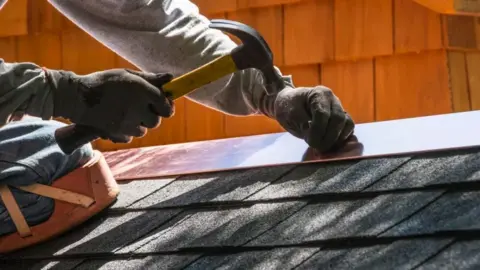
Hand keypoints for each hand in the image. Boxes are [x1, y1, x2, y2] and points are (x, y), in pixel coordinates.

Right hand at [47, 68, 173, 142]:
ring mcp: (127, 123)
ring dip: (138, 123)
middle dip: (150, 116)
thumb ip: (150, 78)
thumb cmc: (103, 82)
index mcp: (142, 91)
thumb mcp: (127, 75)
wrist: (77, 97)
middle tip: (139, 107)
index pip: (166, 106)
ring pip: (143, 130)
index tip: (162, 104)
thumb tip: (170, 79)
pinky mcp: (117, 133)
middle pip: (155, 121)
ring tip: (124, 112)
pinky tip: (116, 119)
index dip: (166, 106)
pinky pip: (130, 136)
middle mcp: (138, 108)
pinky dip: (126, 131)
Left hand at [271, 86, 354, 151]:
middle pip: (338, 119)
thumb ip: (303, 125)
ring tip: (323, 146)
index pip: (323, 114)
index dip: (318, 131)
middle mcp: (332, 99)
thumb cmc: (287, 107)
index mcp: (319, 93)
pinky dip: (342, 138)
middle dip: (328, 137)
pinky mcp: (341, 118)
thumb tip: (316, 139)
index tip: (310, 142)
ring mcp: (339, 108)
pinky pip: (348, 128)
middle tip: (318, 148)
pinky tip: (330, 144)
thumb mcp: (290, 115)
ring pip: (347, 124)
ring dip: (337, 139)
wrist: (288, 104)